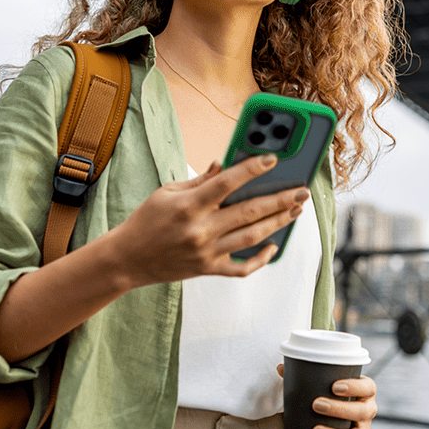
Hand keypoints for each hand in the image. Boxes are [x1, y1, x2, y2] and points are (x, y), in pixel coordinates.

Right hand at [106, 154, 306, 286]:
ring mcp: (206, 252)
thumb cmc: (146, 220)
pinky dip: (260, 259)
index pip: (227, 182)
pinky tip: (274, 245)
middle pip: (249, 211)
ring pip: (252, 237)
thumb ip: (200, 181)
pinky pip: (241, 268)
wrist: (127, 259)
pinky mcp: (208, 269)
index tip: (273, 160)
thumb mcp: (167, 192)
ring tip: (296, 210)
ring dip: (278, 222)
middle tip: (301, 190)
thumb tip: (224, 165)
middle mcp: (200, 229)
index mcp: (188, 205)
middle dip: (280, 199)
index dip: (252, 169)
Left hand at [277, 365, 377, 428]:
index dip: (355, 387)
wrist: (326, 416)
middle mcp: (367, 413)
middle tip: (316, 405)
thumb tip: (280, 367)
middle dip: (340, 409)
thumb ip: (301, 375)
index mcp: (364, 392)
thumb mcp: (318, 384)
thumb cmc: (324, 395)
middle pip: (364, 412)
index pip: (368, 387)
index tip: (334, 386)